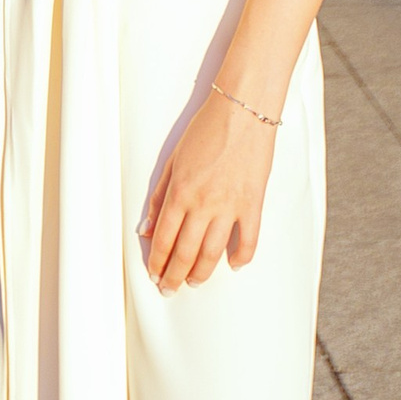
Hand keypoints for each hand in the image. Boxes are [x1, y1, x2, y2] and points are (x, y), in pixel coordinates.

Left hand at [141, 89, 275, 291]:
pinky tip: (233, 266)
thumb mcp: (173, 160)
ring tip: (194, 282)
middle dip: (174, 276)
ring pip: (213, 254)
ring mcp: (230, 206)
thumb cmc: (206, 129)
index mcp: (180, 193)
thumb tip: (147, 229)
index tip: (155, 274)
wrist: (242, 110)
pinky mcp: (253, 203)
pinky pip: (248, 241)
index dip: (158, 262)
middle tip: (169, 289)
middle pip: (186, 254)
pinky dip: (241, 258)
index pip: (164, 240)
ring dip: (201, 274)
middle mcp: (203, 204)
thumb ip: (160, 197)